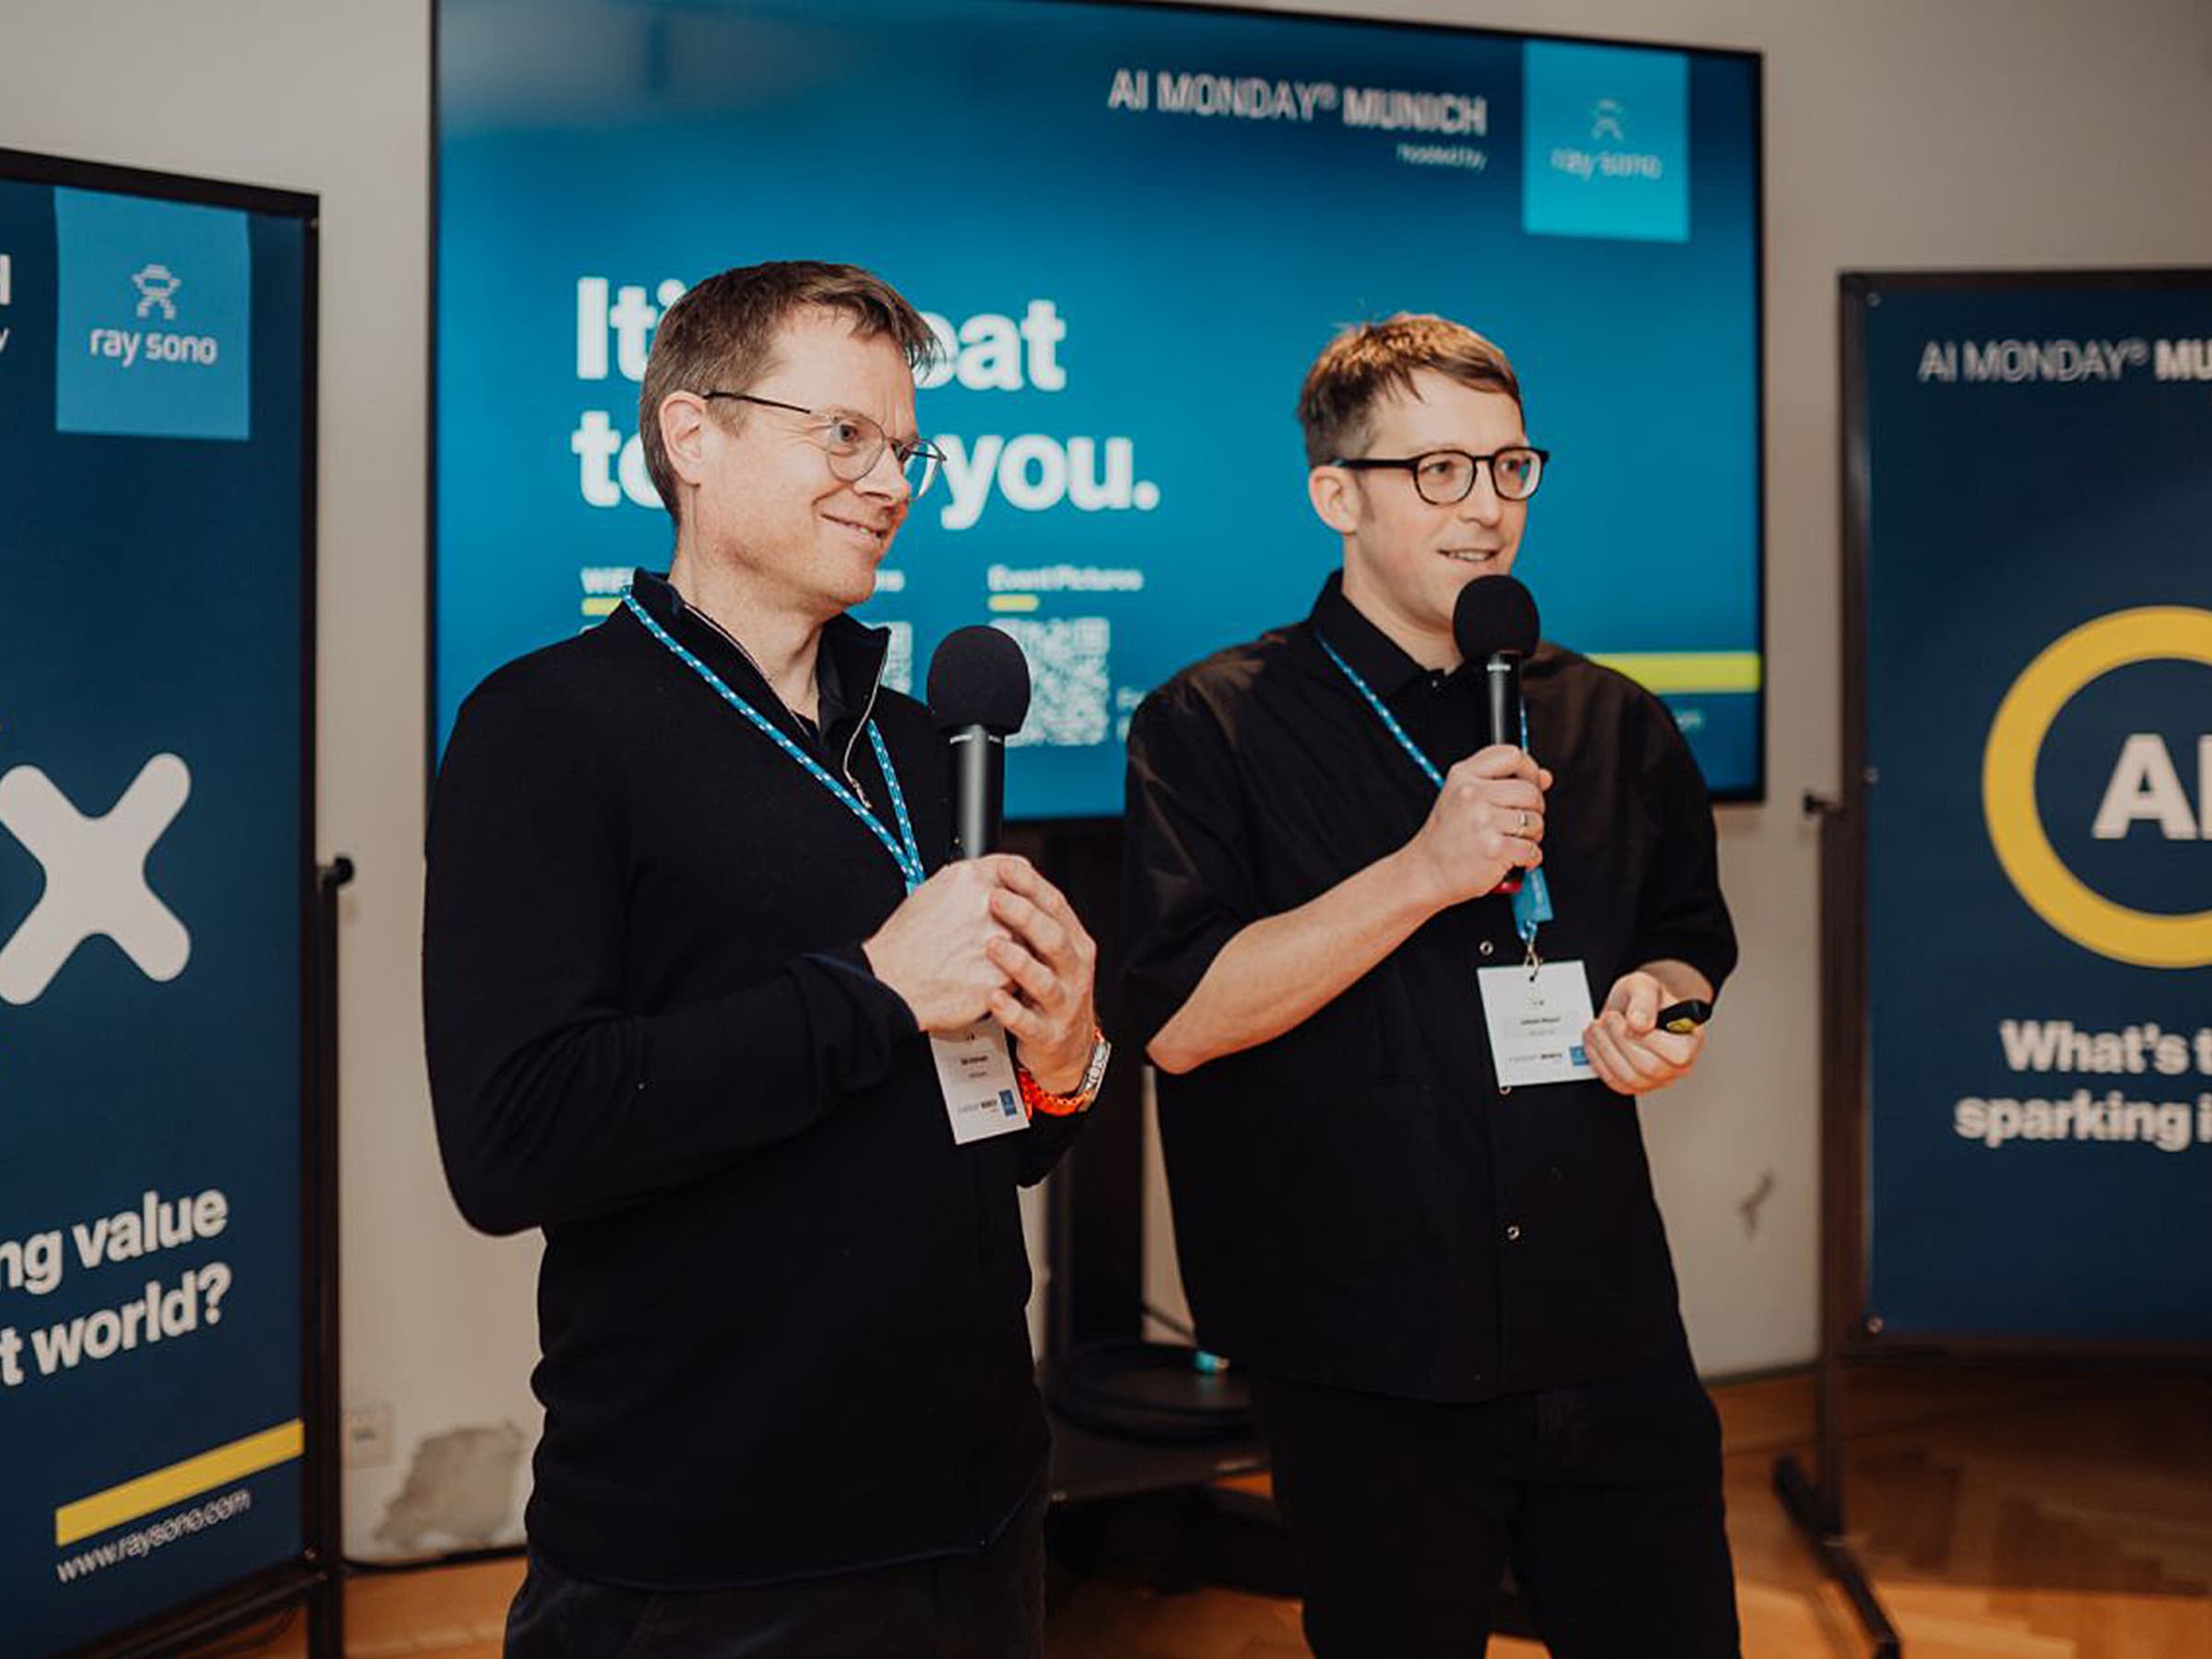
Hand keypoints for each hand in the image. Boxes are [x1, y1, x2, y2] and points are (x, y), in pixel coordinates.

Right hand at [863, 855, 1031, 1033]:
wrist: (891, 983)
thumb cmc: (904, 941)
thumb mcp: (931, 890)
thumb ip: (971, 880)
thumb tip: (1000, 873)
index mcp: (971, 879)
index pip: (1016, 869)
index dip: (1017, 885)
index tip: (1017, 895)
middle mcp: (990, 905)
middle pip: (1024, 909)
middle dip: (1010, 923)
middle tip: (981, 937)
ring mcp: (1001, 941)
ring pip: (1024, 944)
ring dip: (1009, 952)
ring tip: (972, 960)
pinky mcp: (1004, 976)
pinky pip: (1016, 975)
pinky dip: (1000, 978)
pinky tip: (973, 977)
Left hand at [982, 860, 1098, 1093]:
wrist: (1068, 1049)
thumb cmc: (1049, 991)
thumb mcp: (1048, 953)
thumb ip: (1032, 919)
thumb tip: (1006, 873)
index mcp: (1074, 945)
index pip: (1057, 907)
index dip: (1031, 886)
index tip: (1005, 868)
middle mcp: (1073, 972)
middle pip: (1054, 939)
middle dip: (1025, 916)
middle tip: (994, 899)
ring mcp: (1063, 1005)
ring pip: (1045, 982)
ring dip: (1017, 962)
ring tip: (992, 945)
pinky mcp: (1048, 1035)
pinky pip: (1029, 1023)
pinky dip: (1010, 1011)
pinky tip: (992, 998)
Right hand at [1397, 745, 1553, 908]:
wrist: (1426, 871)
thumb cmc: (1445, 837)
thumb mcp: (1464, 797)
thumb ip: (1504, 782)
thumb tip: (1545, 777)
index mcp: (1463, 775)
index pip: (1512, 756)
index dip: (1530, 770)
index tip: (1531, 783)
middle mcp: (1472, 794)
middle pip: (1530, 791)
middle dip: (1534, 811)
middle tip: (1518, 823)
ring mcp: (1483, 821)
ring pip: (1535, 822)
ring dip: (1532, 837)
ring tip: (1511, 841)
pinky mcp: (1495, 848)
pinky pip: (1532, 850)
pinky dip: (1529, 858)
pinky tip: (1511, 859)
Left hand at [1584, 970, 1704, 1096]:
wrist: (1630, 1009)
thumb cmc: (1643, 999)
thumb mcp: (1644, 986)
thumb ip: (1644, 1000)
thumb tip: (1640, 1023)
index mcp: (1690, 1040)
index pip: (1677, 1055)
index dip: (1648, 1040)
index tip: (1628, 1020)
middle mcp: (1678, 1065)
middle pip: (1648, 1067)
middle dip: (1620, 1040)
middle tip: (1608, 1018)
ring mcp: (1657, 1078)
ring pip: (1629, 1078)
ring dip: (1605, 1050)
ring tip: (1596, 1027)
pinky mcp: (1635, 1085)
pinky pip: (1615, 1082)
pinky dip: (1599, 1061)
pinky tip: (1595, 1041)